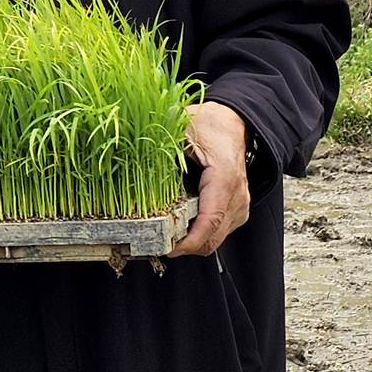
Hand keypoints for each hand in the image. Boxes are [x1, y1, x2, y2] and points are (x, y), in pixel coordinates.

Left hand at [170, 101, 250, 257]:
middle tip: (158, 245)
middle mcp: (236, 195)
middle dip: (186, 246)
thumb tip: (131, 156)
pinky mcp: (237, 209)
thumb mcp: (181, 129)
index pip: (210, 220)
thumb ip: (160, 146)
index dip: (189, 240)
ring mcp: (240, 204)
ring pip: (216, 238)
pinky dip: (201, 235)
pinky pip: (220, 231)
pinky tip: (183, 227)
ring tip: (167, 237)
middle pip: (214, 237)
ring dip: (192, 242)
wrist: (232, 123)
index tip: (169, 247)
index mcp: (223, 177)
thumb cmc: (209, 125)